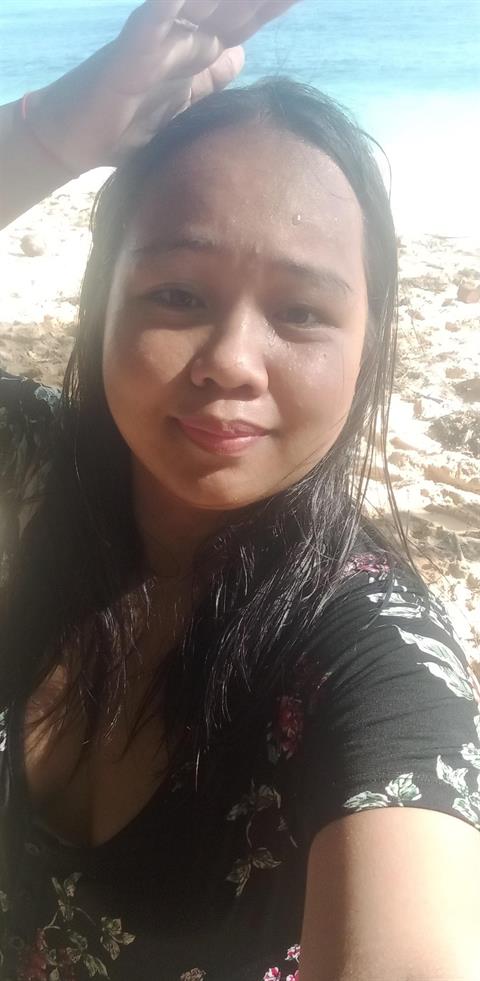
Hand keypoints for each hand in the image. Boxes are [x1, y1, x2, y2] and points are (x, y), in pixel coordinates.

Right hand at [24, 0, 298, 172]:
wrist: (74, 137)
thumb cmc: (125, 119)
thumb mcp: (181, 100)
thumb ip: (209, 76)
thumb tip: (239, 53)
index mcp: (196, 49)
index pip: (246, 21)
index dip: (274, 5)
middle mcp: (180, 37)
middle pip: (233, 7)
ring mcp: (156, 41)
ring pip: (200, 6)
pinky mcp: (129, 56)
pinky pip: (151, 24)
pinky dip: (169, 6)